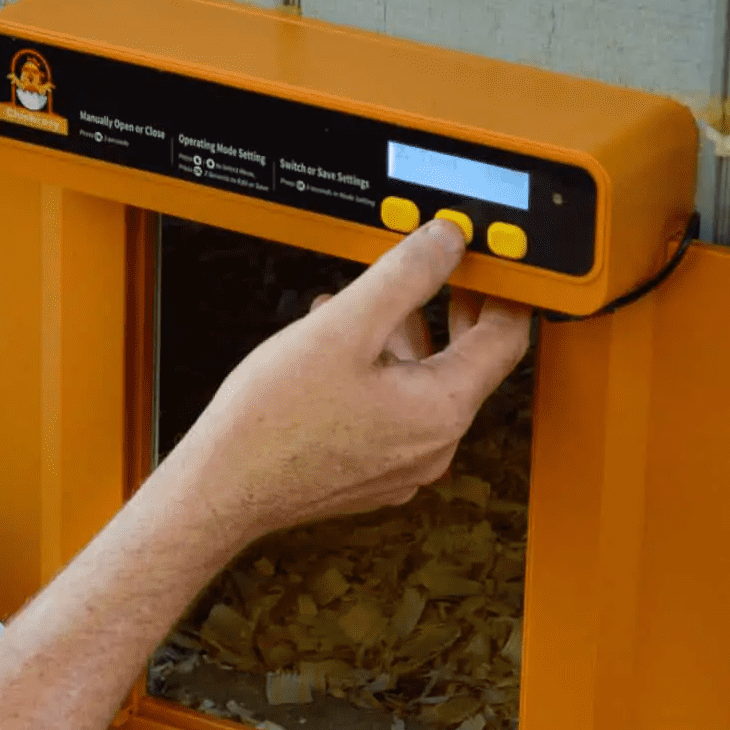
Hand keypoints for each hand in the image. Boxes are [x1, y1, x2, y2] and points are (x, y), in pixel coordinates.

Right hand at [166, 219, 530, 544]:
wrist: (223, 487)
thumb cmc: (272, 420)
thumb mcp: (344, 326)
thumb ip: (405, 275)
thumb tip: (446, 242)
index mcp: (441, 409)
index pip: (507, 338)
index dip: (506, 290)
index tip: (495, 264)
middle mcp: (433, 446)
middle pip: (470, 365)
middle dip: (458, 311)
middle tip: (449, 273)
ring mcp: (404, 466)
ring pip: (428, 389)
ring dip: (412, 339)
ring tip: (378, 304)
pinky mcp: (373, 475)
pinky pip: (398, 415)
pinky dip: (384, 375)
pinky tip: (345, 350)